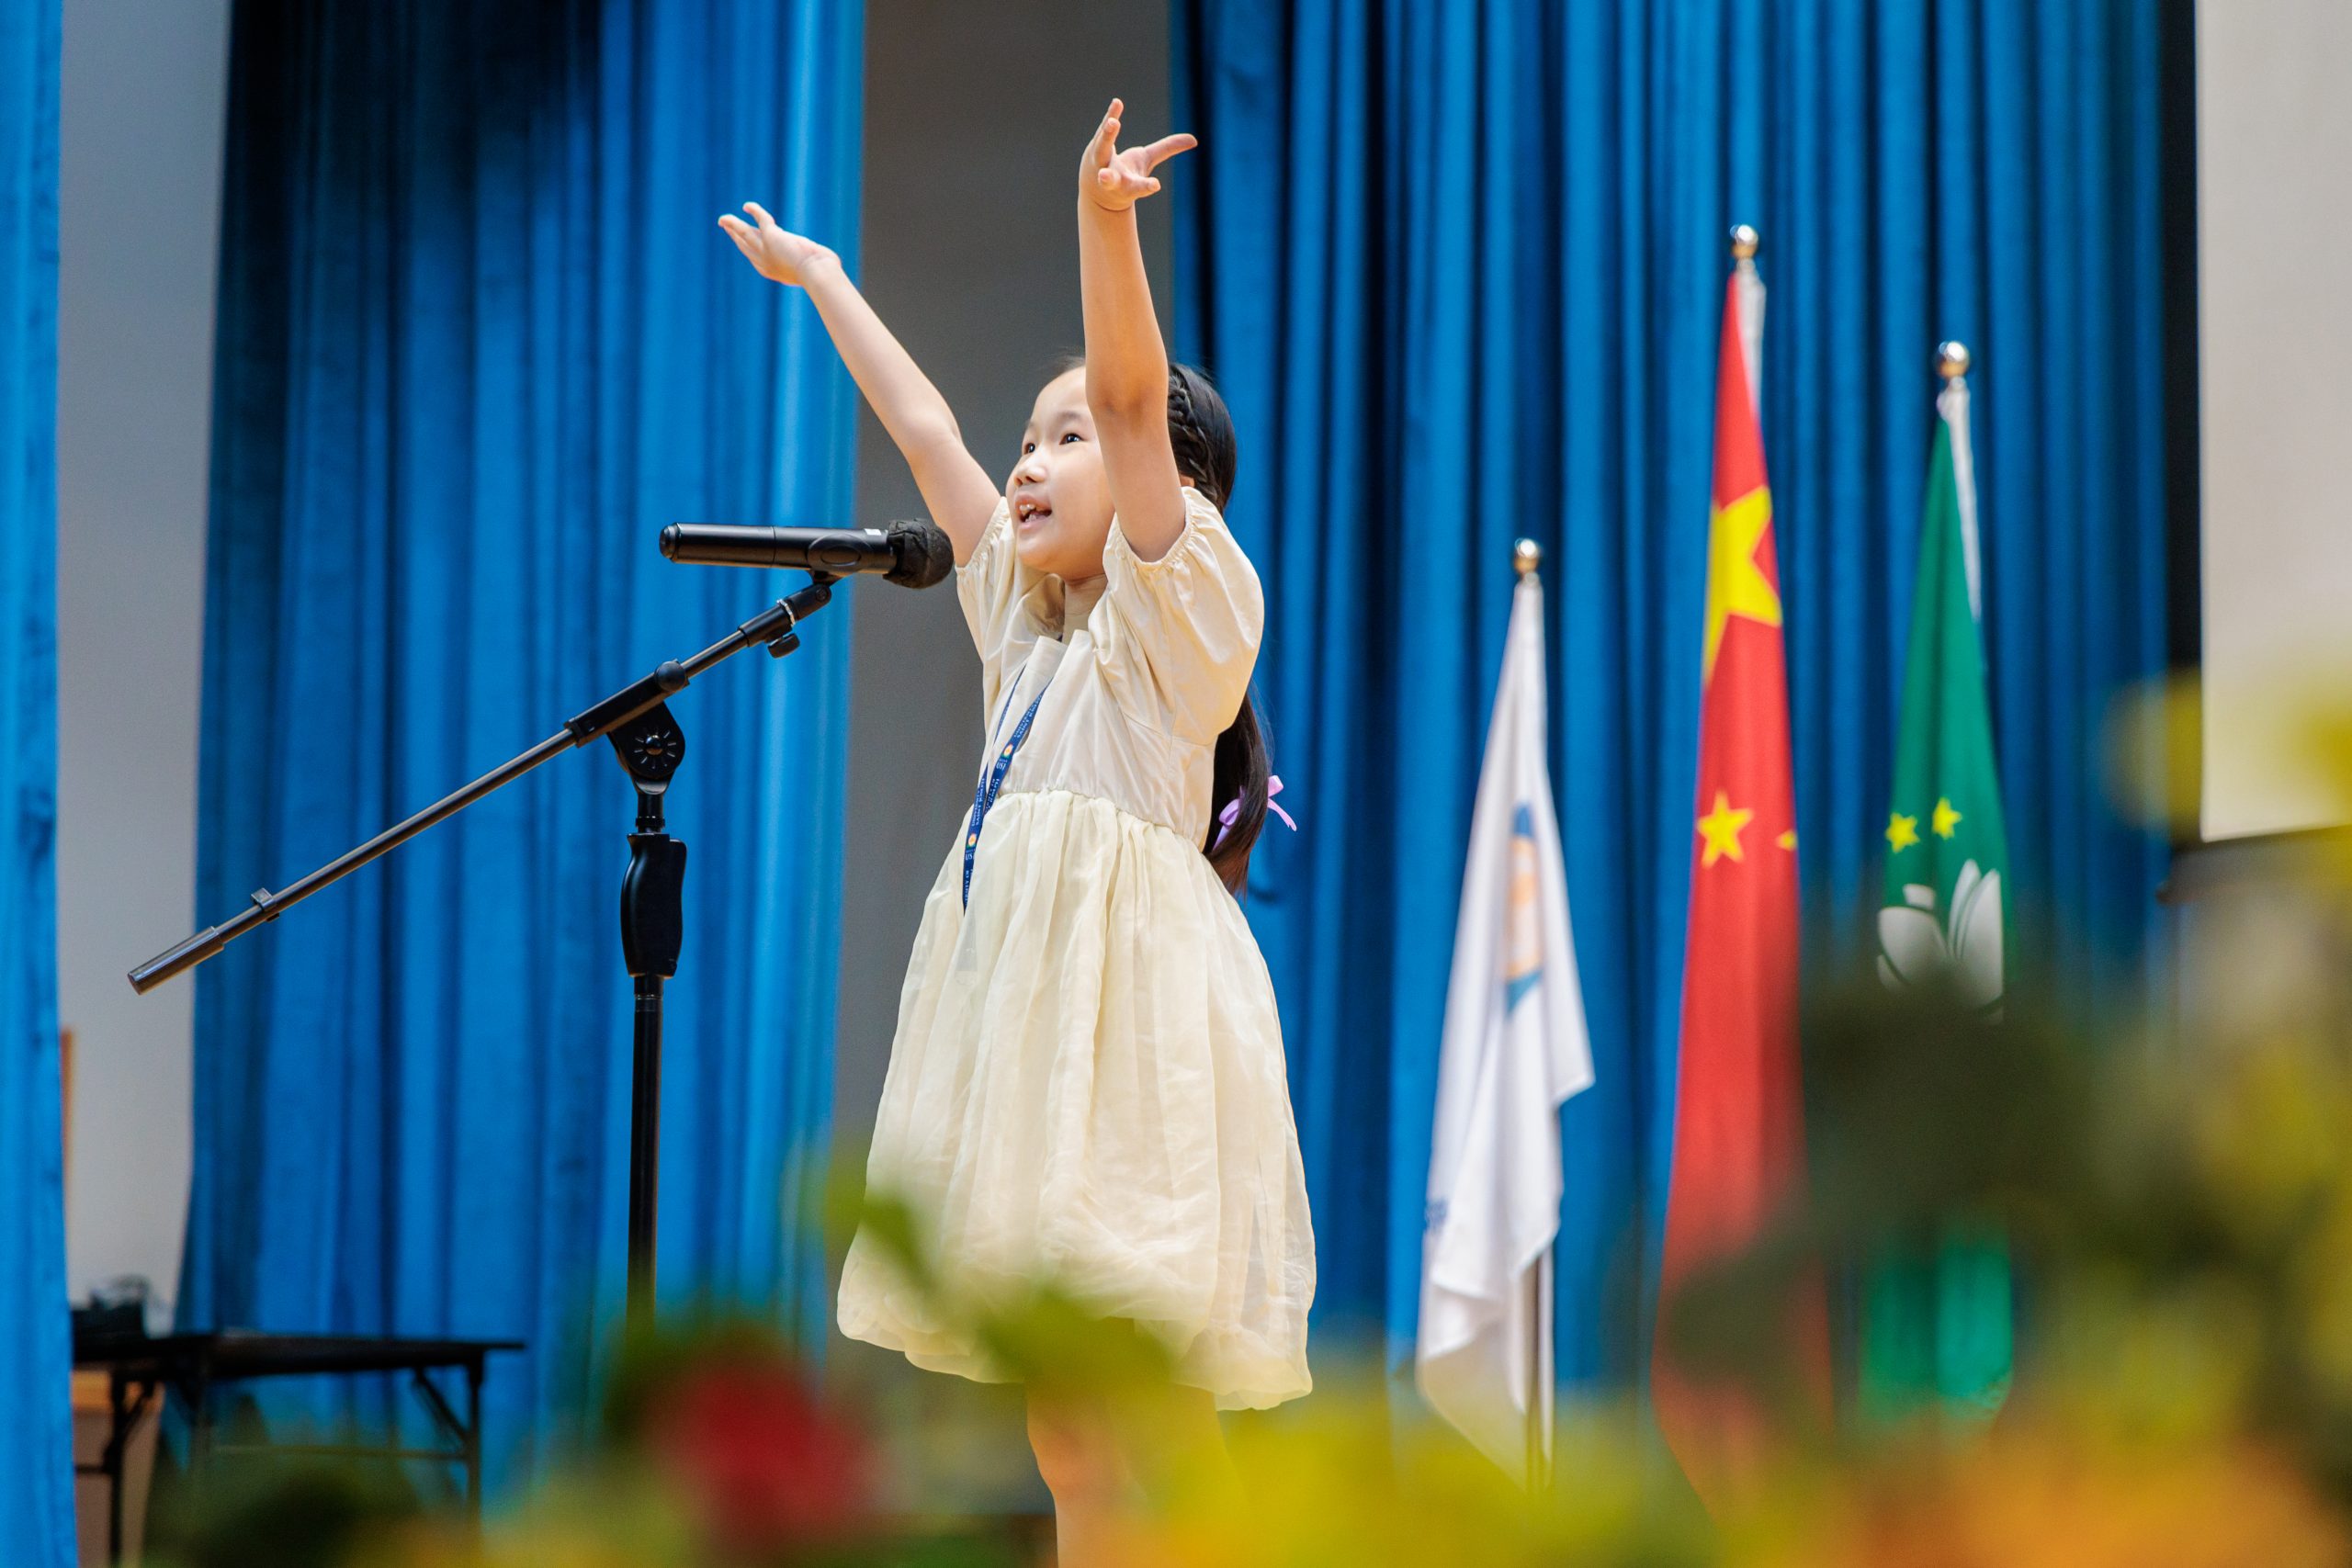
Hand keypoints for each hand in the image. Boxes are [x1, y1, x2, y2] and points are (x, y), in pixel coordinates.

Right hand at [717, 202, 836, 286]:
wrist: (817, 274)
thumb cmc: (820, 275)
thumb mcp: (813, 271)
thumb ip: (813, 265)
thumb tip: (828, 260)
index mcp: (771, 272)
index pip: (755, 258)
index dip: (749, 249)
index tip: (744, 240)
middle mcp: (764, 262)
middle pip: (745, 246)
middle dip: (735, 237)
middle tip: (727, 228)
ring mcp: (765, 249)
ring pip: (745, 234)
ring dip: (733, 226)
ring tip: (723, 220)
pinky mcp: (772, 236)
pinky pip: (760, 219)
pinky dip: (754, 210)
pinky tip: (747, 206)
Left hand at [1080, 98, 1195, 212]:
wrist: (1097, 186)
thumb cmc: (1126, 174)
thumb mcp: (1146, 163)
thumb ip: (1167, 150)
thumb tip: (1194, 140)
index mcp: (1128, 187)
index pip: (1138, 188)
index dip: (1146, 187)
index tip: (1155, 186)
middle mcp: (1113, 178)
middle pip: (1110, 177)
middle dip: (1108, 177)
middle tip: (1104, 175)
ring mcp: (1100, 163)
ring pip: (1102, 149)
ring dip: (1107, 136)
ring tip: (1113, 122)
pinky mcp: (1095, 145)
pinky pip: (1102, 129)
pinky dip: (1111, 115)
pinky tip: (1118, 103)